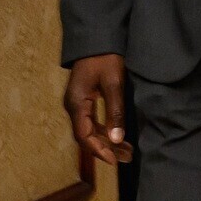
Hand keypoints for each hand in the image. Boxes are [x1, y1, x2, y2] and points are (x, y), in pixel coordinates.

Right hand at [63, 53, 129, 167]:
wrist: (96, 39)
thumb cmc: (104, 58)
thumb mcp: (113, 84)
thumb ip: (114, 112)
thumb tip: (116, 139)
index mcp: (76, 104)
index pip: (84, 136)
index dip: (99, 151)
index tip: (115, 161)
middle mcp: (73, 106)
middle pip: (86, 136)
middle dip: (106, 149)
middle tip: (127, 157)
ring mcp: (77, 103)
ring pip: (89, 130)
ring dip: (107, 141)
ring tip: (127, 151)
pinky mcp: (83, 100)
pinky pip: (91, 121)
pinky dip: (105, 131)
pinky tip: (119, 136)